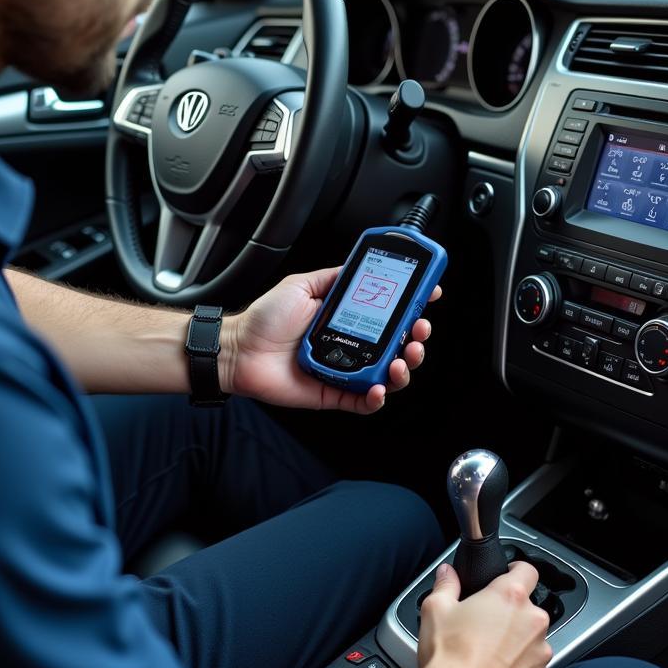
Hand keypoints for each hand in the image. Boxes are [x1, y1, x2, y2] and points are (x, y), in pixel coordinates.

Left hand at [221, 266, 441, 412]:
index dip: (412, 307)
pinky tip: (380, 387)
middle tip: (418, 330)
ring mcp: (345, 371)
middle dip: (416, 338)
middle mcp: (351, 345)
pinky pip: (364, 402)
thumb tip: (360, 265)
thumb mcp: (303, 285)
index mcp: (347, 319)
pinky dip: (378, 398)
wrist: (238, 349)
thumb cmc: (264, 319)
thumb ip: (333, 277)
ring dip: (404, 368)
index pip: (389, 315)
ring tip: (402, 358)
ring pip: (388, 375)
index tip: (429, 296)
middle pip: (397, 346)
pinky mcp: (334, 394)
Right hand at [417, 562, 551, 667]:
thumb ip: (446, 585)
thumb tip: (447, 574)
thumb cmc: (448, 658)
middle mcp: (531, 622)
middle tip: (486, 625)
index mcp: (510, 596)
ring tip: (489, 654)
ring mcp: (540, 653)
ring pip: (532, 639)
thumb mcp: (435, 609)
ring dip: (518, 642)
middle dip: (511, 614)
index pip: (528, 570)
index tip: (510, 575)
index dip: (517, 570)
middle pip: (529, 608)